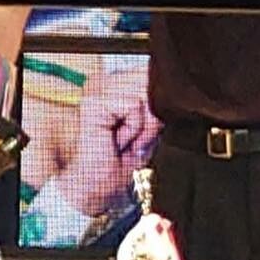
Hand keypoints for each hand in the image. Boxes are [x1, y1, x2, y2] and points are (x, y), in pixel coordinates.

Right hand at [54, 67, 160, 215]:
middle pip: (149, 81)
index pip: (149, 73)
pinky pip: (133, 105)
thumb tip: (166, 85)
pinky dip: (132, 128)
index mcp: (114, 83)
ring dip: (141, 125)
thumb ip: (157, 101)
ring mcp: (95, 89)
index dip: (156, 105)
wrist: (99, 185)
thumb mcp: (150, 124)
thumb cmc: (122, 160)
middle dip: (150, 116)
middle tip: (131, 138)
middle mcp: (102, 82)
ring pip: (143, 94)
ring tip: (124, 139)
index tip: (139, 130)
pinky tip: (118, 139)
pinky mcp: (93, 102)